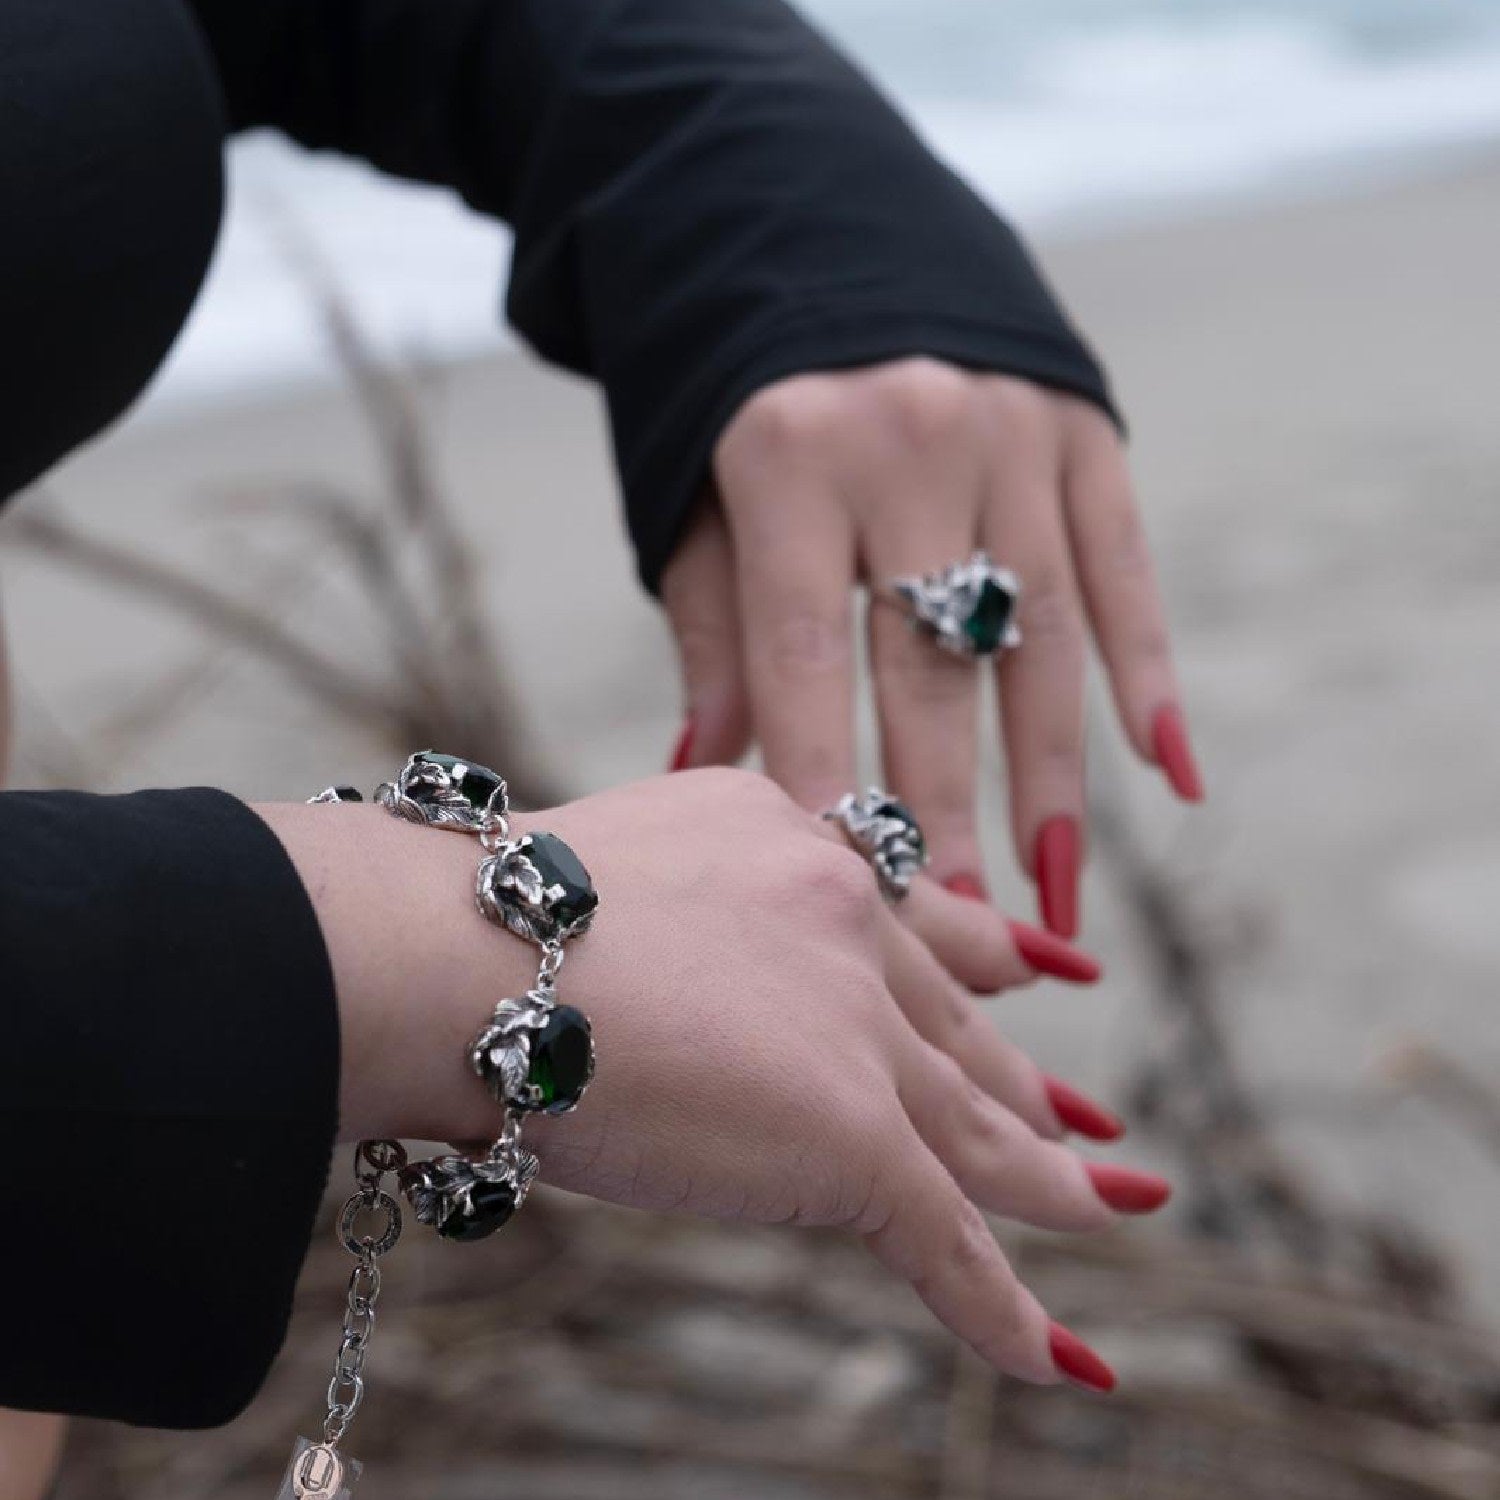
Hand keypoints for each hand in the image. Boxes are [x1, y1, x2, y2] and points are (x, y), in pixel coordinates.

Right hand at [267, 770, 1167, 1390]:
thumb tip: (655, 979)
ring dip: (1050, 1179)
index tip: (1043, 964)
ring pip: (972, 1125)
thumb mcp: (612, 883)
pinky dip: (998, 1306)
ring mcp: (853, 1020)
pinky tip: (1059, 1357)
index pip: (908, 909)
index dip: (986, 951)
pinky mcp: (847, 1126)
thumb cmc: (474, 923)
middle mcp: (841, 912)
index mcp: (783, 840)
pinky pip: (943, 1236)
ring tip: (1118, 1201)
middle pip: (956, 1024)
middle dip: (1025, 1074)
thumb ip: (673, 921)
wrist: (461, 949)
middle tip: (1089, 1111)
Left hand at [660, 359, 1202, 939]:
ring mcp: (1009, 430)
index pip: (806, 654)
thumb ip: (716, 631)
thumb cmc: (742, 401)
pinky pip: (1124, 566)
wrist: (822, 230)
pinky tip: (1171, 769)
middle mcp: (907, 441)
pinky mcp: (1083, 425)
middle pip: (929, 664)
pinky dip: (1147, 671)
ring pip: (1039, 636)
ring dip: (1047, 774)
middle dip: (939, 806)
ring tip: (1050, 893)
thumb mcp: (700, 503)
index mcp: (788, 459)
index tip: (844, 893)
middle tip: (952, 929)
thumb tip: (706, 769)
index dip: (824, 779)